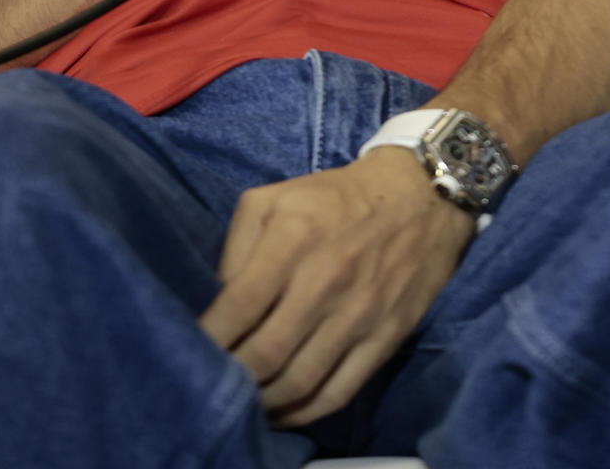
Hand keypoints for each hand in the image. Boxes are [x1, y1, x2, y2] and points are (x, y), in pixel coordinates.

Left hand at [199, 149, 474, 428]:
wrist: (419, 196)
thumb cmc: (335, 198)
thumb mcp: (275, 197)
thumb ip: (238, 245)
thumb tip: (216, 302)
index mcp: (293, 238)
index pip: (238, 305)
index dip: (208, 338)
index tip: (189, 351)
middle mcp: (326, 280)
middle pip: (265, 354)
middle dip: (232, 377)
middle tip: (214, 383)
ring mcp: (359, 314)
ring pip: (299, 382)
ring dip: (263, 401)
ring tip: (244, 401)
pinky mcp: (386, 338)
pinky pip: (339, 392)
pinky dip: (305, 412)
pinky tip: (283, 410)